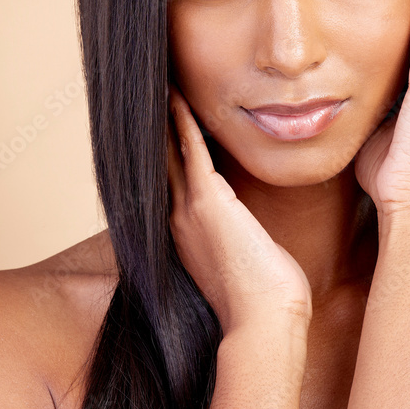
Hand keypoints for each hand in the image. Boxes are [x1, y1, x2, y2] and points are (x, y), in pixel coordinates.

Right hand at [167, 83, 312, 333]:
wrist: (263, 322)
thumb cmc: (262, 299)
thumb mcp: (240, 262)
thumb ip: (235, 240)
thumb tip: (248, 231)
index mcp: (183, 234)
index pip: (166, 182)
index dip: (159, 151)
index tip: (156, 125)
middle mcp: (177, 220)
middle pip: (157, 162)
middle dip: (151, 128)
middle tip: (146, 93)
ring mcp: (188, 211)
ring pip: (167, 151)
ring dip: (162, 117)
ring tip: (158, 86)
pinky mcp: (208, 202)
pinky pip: (190, 151)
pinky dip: (182, 121)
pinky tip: (177, 96)